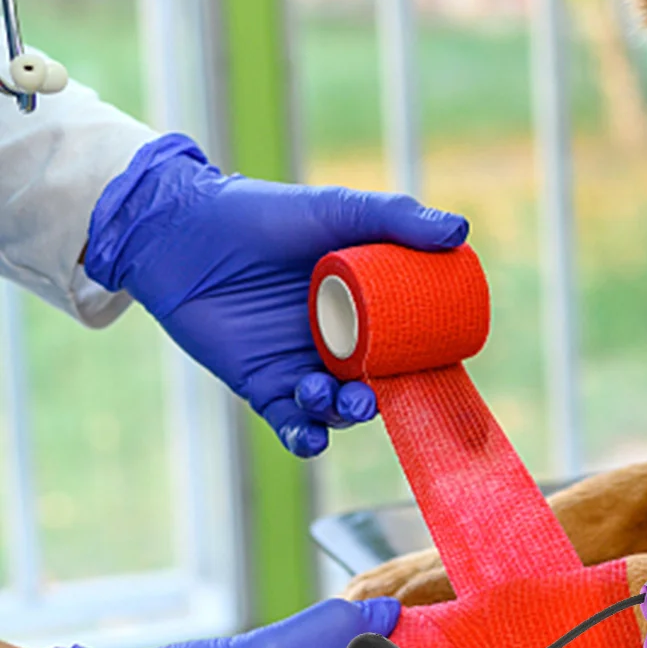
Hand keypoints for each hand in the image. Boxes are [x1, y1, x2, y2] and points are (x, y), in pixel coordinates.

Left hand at [84, 135, 467, 455]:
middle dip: (383, 399)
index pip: (408, 343)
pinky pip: (292, 423)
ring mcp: (301, 363)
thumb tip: (460, 233)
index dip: (428, 362)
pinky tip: (311, 434)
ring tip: (335, 396)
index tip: (439, 367)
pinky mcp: (262, 384)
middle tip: (374, 394)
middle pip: (378, 383)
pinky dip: (305, 437)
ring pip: (338, 408)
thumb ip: (398, 218)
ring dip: (344, 414)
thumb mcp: (338, 210)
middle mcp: (338, 339)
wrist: (184, 231)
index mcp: (365, 304)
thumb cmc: (264, 214)